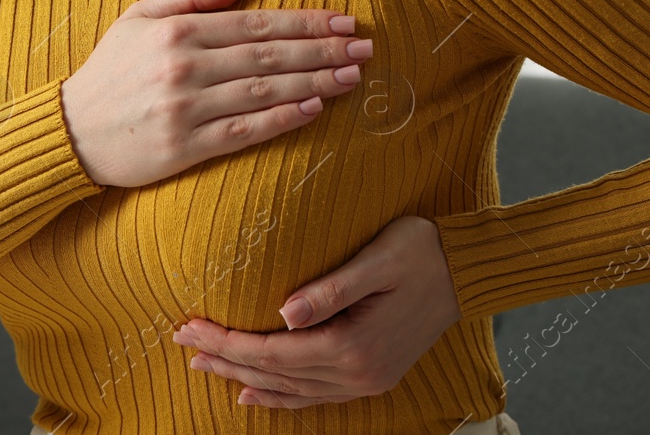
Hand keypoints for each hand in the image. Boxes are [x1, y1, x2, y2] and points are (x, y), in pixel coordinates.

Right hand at [60, 0, 371, 187]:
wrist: (70, 132)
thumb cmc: (109, 71)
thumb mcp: (138, 17)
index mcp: (176, 31)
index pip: (256, 23)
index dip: (306, 21)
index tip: (344, 20)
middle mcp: (184, 67)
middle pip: (269, 55)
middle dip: (323, 49)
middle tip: (365, 48)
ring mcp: (186, 108)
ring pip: (264, 92)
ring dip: (314, 82)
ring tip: (351, 77)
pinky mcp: (185, 147)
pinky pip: (244, 131)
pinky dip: (282, 119)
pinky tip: (313, 109)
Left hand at [170, 215, 461, 408]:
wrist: (467, 271)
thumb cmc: (421, 251)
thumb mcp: (378, 259)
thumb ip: (332, 288)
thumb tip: (284, 313)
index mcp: (353, 344)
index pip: (273, 350)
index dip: (227, 342)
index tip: (189, 325)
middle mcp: (358, 373)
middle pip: (275, 374)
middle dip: (225, 357)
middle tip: (182, 340)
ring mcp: (366, 380)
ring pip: (290, 390)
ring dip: (245, 377)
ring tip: (205, 364)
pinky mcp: (371, 376)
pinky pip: (314, 397)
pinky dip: (280, 397)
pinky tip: (253, 394)